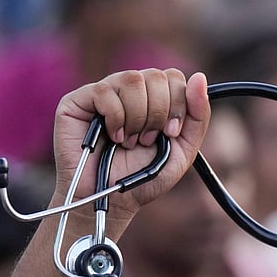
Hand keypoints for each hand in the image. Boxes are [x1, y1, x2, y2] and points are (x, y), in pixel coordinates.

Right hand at [52, 69, 210, 221]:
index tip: (170, 133)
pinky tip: (112, 137)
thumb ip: (198, 116)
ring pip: (132, 79)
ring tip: (129, 141)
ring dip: (136, 117)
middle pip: (155, 75)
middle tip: (147, 140)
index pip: (173, 76)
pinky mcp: (77, 100)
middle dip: (157, 113)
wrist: (111, 201)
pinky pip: (104, 90)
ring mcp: (103, 92)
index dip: (177, 104)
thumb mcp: (182, 150)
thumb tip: (199, 77)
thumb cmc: (143, 177)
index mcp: (153, 96)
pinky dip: (115, 118)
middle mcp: (128, 90)